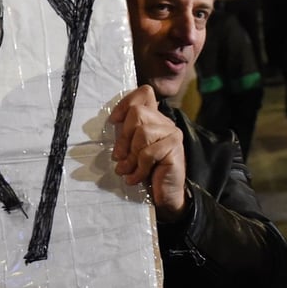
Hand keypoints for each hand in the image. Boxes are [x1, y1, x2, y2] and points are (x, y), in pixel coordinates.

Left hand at [109, 85, 187, 221]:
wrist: (164, 194)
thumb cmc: (144, 170)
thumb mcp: (130, 149)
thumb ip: (124, 134)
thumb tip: (111, 123)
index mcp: (152, 118)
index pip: (144, 93)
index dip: (126, 103)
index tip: (113, 121)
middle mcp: (164, 122)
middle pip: (138, 112)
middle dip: (123, 137)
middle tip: (118, 157)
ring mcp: (172, 133)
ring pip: (142, 132)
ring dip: (131, 156)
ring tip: (126, 170)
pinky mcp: (176, 148)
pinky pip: (149, 153)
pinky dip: (138, 168)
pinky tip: (135, 178)